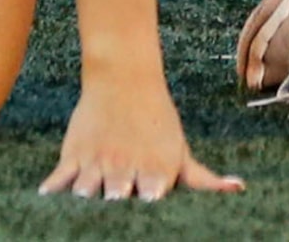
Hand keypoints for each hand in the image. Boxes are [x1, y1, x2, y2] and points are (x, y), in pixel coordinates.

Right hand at [39, 76, 242, 200]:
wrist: (125, 78)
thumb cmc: (157, 121)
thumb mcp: (180, 150)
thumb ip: (203, 179)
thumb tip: (240, 189)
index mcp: (156, 172)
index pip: (152, 203)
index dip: (148, 210)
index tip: (147, 211)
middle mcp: (127, 168)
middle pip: (116, 199)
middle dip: (115, 205)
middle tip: (116, 203)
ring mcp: (98, 162)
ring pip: (85, 192)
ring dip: (84, 200)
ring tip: (86, 204)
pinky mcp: (74, 155)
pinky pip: (58, 179)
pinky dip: (52, 192)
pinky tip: (48, 201)